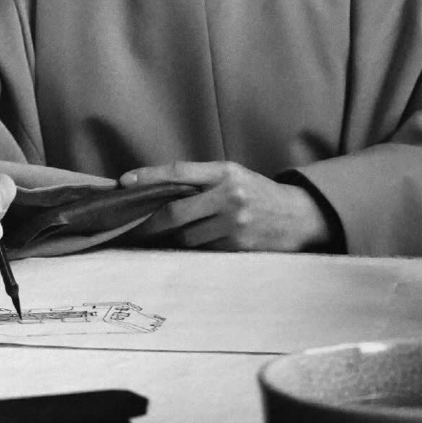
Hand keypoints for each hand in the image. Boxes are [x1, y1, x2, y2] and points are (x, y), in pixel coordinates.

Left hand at [119, 161, 334, 251]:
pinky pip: (204, 250)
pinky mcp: (239, 247)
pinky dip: (196, 248)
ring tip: (173, 236)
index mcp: (224, 172)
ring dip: (176, 238)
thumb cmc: (256, 192)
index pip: (178, 172)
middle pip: (175, 212)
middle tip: (135, 228)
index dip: (148, 177)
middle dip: (151, 223)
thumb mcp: (232, 175)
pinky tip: (198, 243)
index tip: (124, 182)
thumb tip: (156, 191)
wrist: (297, 216)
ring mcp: (235, 223)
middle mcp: (228, 195)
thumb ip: (200, 181)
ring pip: (187, 237)